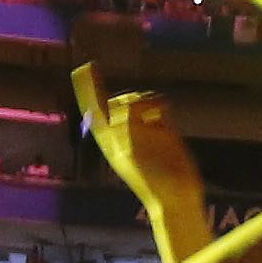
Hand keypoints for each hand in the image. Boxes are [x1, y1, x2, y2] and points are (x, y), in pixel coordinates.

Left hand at [77, 70, 199, 214]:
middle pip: (118, 102)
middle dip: (128, 99)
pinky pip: (158, 108)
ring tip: (156, 108)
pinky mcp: (164, 131)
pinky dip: (159, 104)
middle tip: (139, 107)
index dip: (88, 88)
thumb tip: (130, 105)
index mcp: (108, 138)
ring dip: (145, 101)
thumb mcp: (129, 148)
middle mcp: (124, 132)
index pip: (94, 108)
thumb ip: (125, 123)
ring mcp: (144, 130)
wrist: (174, 195)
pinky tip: (164, 107)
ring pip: (138, 102)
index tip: (86, 67)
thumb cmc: (148, 177)